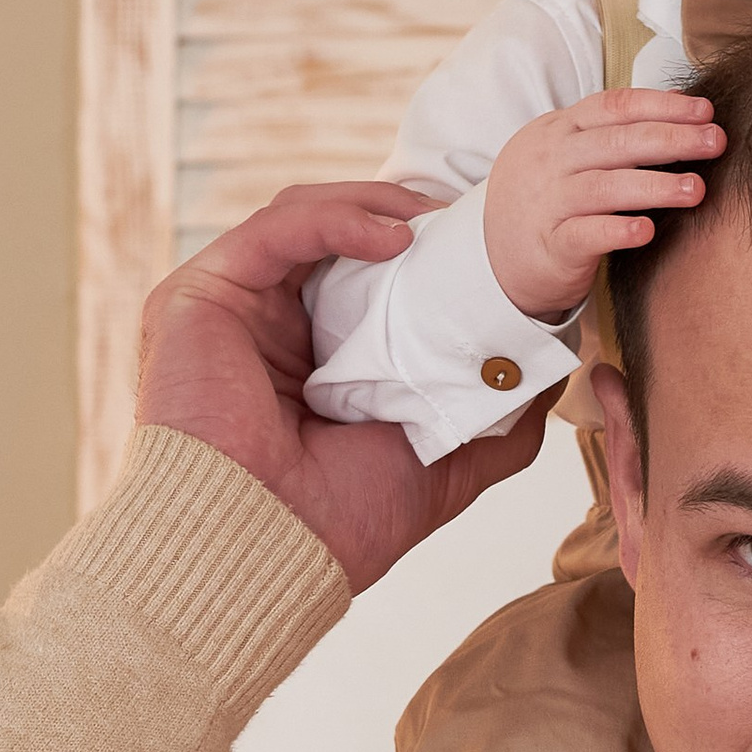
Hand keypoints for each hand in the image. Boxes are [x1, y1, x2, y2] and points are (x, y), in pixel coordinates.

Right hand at [138, 182, 551, 595]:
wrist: (270, 548)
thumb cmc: (344, 523)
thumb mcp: (449, 463)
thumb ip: (495, 414)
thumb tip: (551, 365)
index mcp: (312, 364)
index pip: (366, 280)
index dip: (425, 252)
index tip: (485, 243)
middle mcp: (266, 330)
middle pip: (336, 237)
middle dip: (405, 213)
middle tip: (468, 217)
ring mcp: (231, 310)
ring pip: (305, 216)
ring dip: (377, 202)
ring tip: (439, 218)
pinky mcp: (200, 294)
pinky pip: (276, 228)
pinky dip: (340, 217)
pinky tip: (398, 234)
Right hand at [482, 88, 722, 320]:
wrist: (493, 257)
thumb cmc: (549, 200)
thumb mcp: (569, 153)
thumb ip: (614, 133)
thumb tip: (680, 106)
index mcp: (561, 130)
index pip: (615, 107)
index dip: (662, 106)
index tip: (705, 110)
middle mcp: (553, 161)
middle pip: (617, 142)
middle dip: (672, 139)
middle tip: (715, 142)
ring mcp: (548, 203)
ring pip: (604, 186)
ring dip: (654, 186)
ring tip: (696, 189)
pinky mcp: (550, 246)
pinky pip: (584, 235)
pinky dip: (616, 230)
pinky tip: (647, 231)